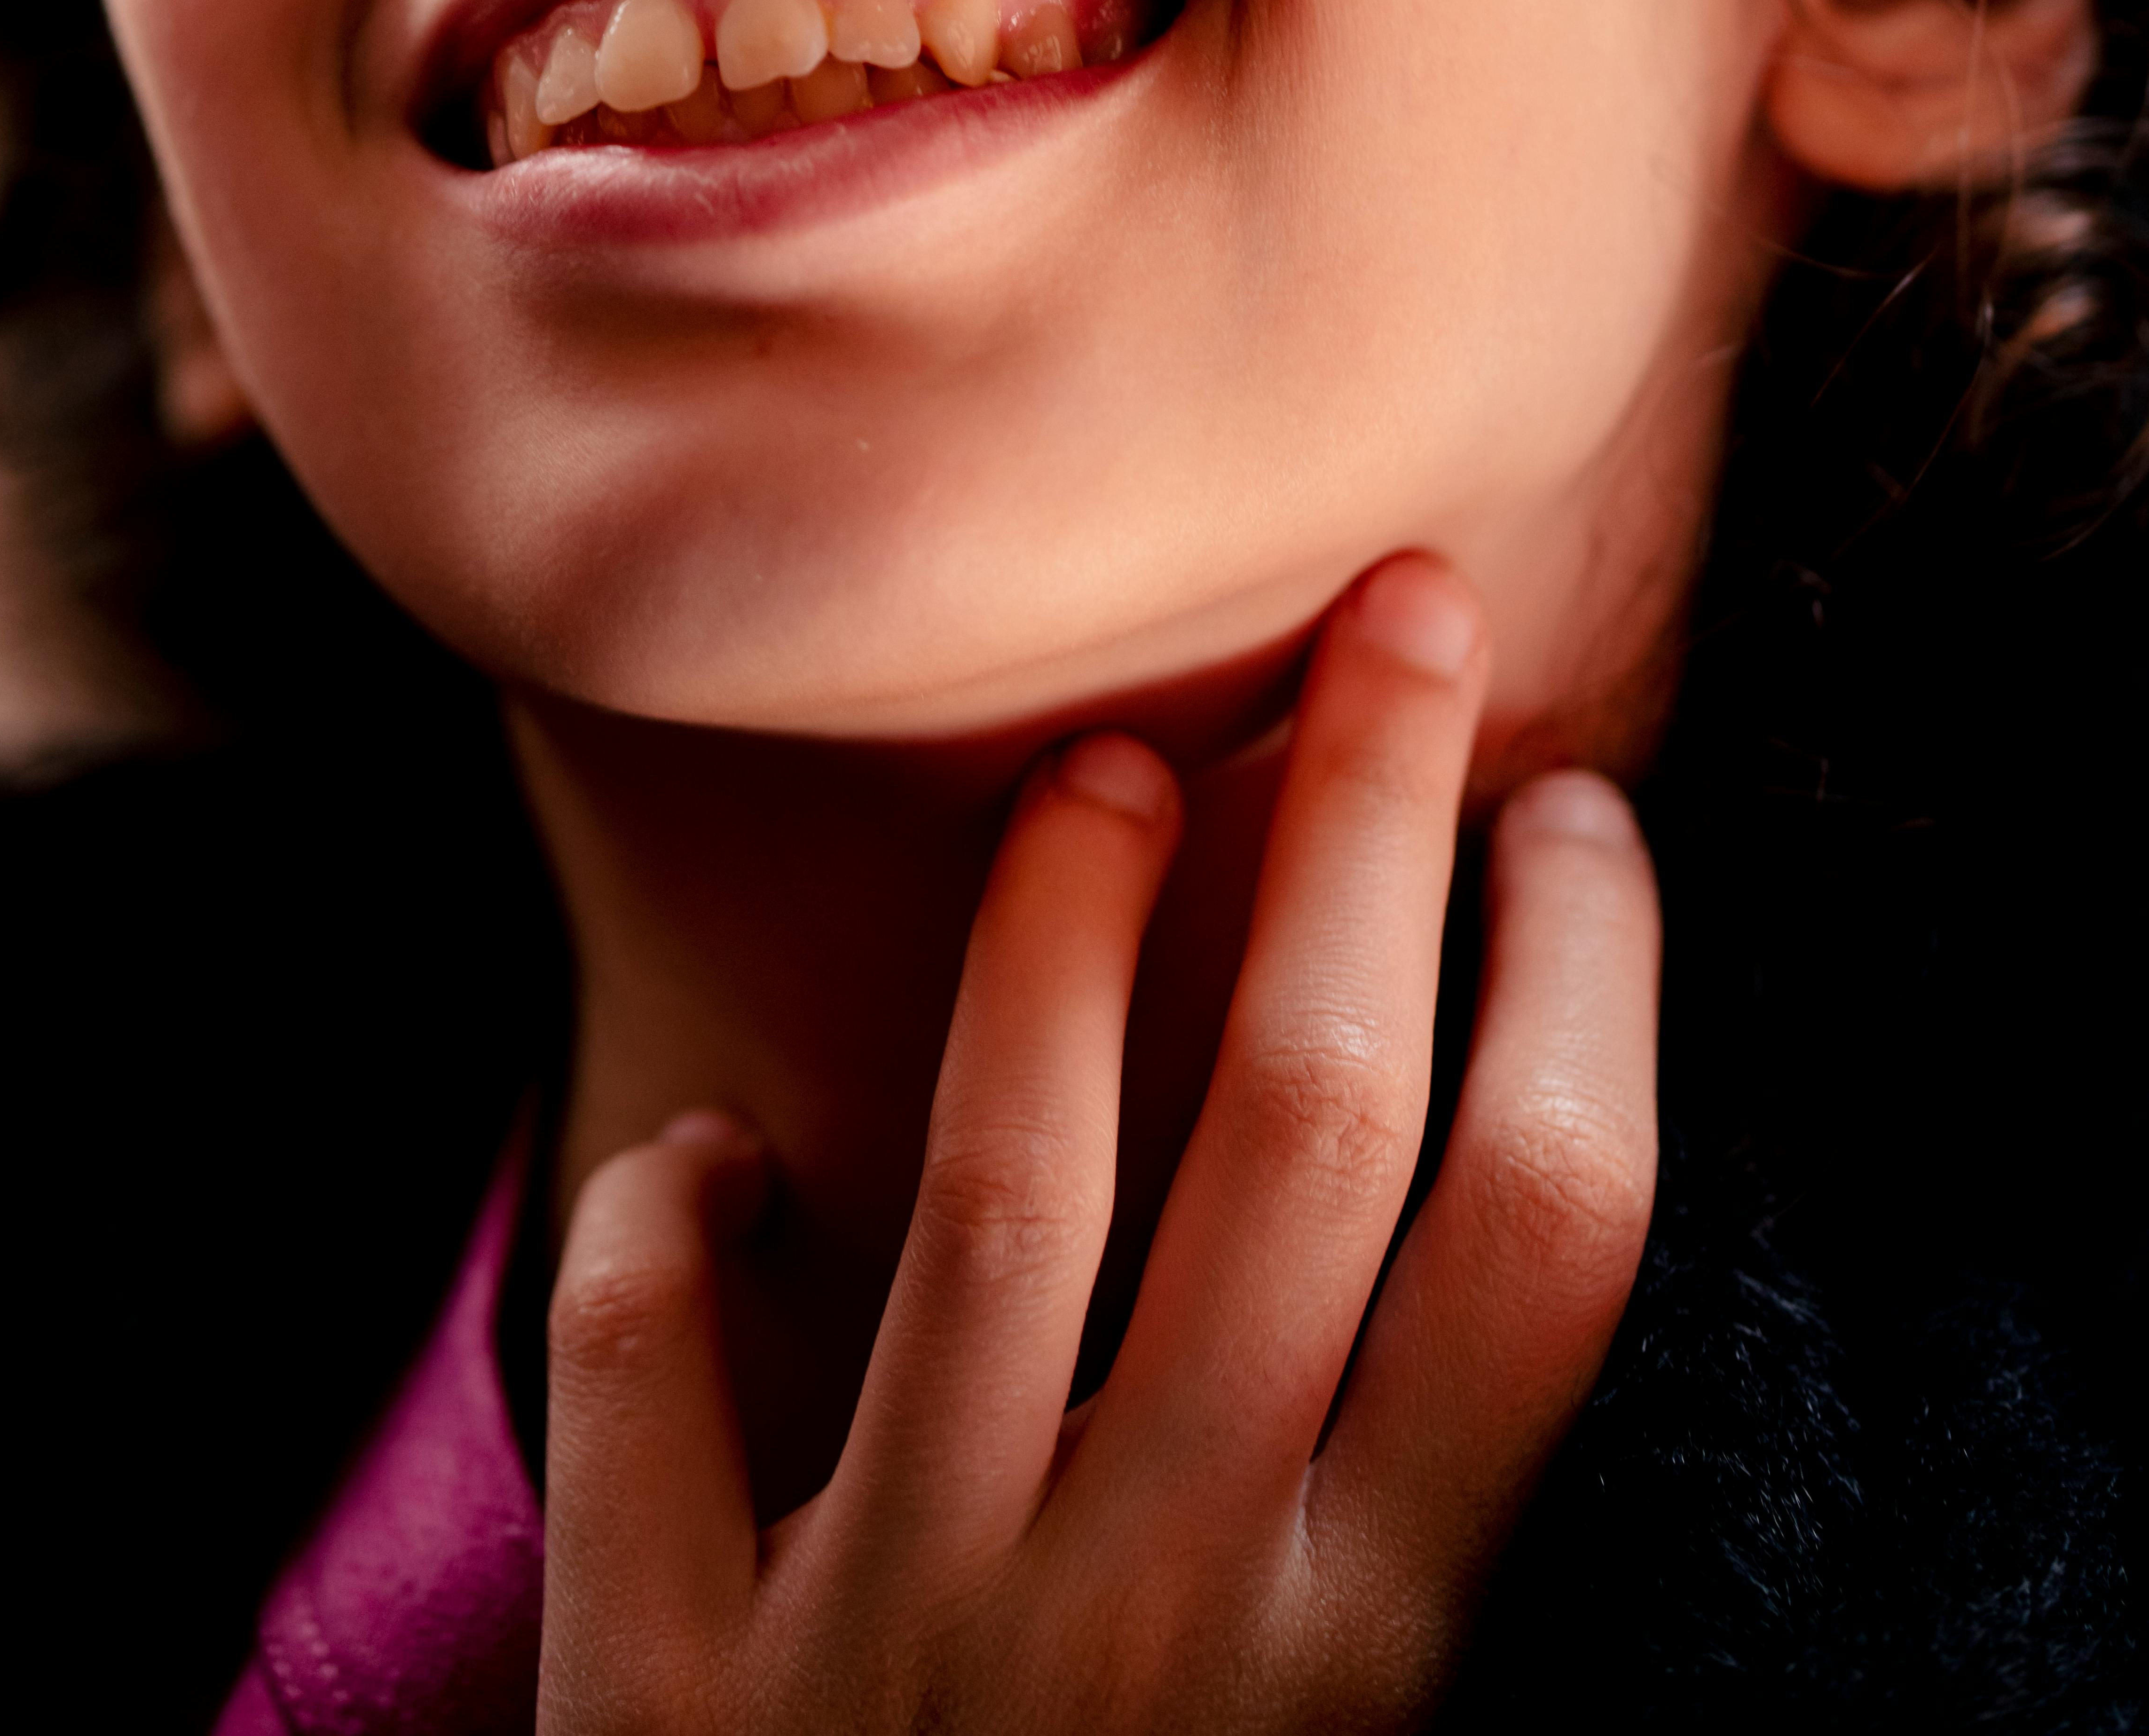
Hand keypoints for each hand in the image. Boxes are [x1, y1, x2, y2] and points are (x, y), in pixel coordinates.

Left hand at [540, 553, 1660, 1732]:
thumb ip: (1393, 1537)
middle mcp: (1167, 1619)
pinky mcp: (681, 1699)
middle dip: (1375, 828)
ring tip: (1109, 758)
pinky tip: (706, 1159)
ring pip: (1005, 1173)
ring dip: (1064, 930)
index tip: (1585, 817)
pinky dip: (661, 1242)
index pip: (1542, 1243)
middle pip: (1310, 1125)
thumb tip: (1493, 1231)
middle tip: (1407, 612)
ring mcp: (911, 1646)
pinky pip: (651, 1385)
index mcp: (1368, 1659)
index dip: (1587, 993)